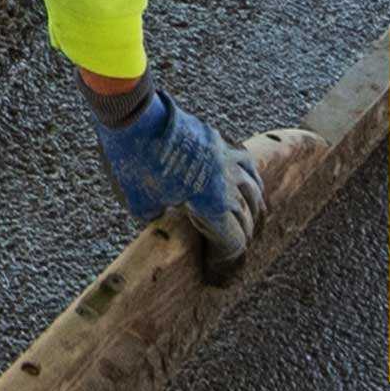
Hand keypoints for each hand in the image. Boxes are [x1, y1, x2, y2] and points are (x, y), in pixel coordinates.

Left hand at [95, 86, 264, 264]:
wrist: (136, 117)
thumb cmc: (135, 162)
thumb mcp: (141, 203)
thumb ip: (159, 219)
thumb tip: (165, 224)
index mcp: (212, 204)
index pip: (232, 240)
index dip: (227, 260)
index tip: (219, 273)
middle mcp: (228, 183)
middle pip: (247, 218)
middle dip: (241, 238)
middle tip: (232, 251)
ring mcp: (227, 160)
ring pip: (254, 191)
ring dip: (254, 211)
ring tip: (253, 223)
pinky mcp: (220, 141)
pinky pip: (247, 164)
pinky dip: (252, 180)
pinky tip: (251, 186)